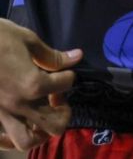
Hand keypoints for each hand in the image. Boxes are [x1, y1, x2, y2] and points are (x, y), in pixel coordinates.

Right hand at [0, 19, 82, 150]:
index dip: (69, 74)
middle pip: (54, 124)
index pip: (66, 84)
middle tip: (57, 95)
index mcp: (33, 84)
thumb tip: (76, 57)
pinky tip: (21, 123)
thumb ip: (52, 56)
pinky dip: (14, 137)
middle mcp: (19, 104)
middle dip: (63, 110)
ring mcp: (3, 113)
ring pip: (27, 140)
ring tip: (44, 114)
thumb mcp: (28, 40)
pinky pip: (3, 139)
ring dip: (41, 131)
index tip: (64, 68)